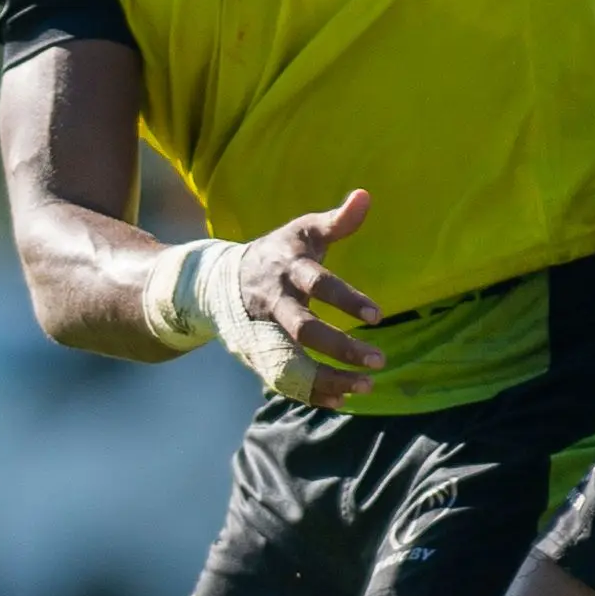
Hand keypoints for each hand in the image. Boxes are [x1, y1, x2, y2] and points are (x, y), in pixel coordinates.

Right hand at [224, 188, 383, 406]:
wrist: (215, 280)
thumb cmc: (276, 252)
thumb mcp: (303, 231)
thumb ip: (336, 220)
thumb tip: (365, 196)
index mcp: (287, 269)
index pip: (318, 284)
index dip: (347, 299)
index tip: (378, 316)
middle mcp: (273, 303)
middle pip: (304, 331)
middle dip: (340, 348)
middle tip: (379, 361)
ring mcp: (262, 332)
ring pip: (292, 363)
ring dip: (327, 380)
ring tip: (365, 387)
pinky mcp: (257, 354)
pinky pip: (283, 379)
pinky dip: (310, 392)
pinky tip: (341, 399)